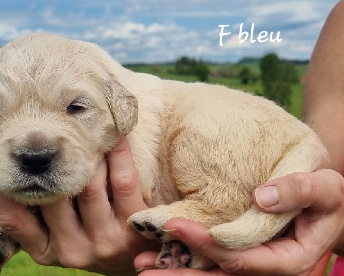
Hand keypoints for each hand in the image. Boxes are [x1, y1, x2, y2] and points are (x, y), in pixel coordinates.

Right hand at [0, 137, 159, 275]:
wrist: (133, 254)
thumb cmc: (87, 233)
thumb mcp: (56, 233)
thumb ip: (35, 213)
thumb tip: (2, 171)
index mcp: (46, 250)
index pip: (13, 219)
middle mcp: (72, 251)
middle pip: (52, 198)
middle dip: (48, 161)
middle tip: (44, 129)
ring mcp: (104, 241)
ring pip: (88, 185)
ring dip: (85, 155)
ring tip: (81, 132)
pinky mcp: (132, 227)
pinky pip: (122, 180)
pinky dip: (117, 153)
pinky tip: (114, 135)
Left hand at [134, 170, 343, 275]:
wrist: (322, 201)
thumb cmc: (325, 194)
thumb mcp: (325, 188)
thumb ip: (301, 190)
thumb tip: (262, 197)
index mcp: (290, 260)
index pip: (245, 260)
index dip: (210, 246)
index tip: (177, 225)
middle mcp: (268, 268)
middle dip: (183, 272)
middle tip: (145, 267)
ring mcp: (254, 263)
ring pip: (214, 275)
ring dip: (178, 271)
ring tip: (143, 266)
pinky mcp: (242, 252)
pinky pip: (213, 261)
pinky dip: (186, 259)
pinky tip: (159, 255)